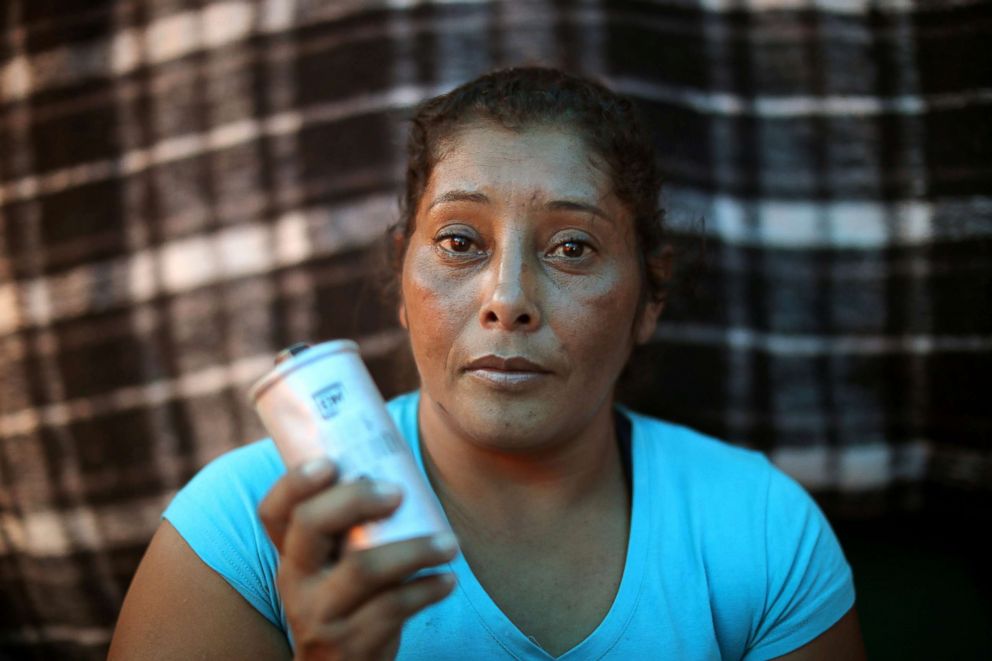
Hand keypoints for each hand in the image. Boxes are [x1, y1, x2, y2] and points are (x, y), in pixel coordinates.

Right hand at [259, 458, 457, 660]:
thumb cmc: (349, 600)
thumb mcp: (333, 567)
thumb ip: (349, 528)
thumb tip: (396, 465)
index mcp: (292, 553)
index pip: (274, 511)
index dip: (295, 482)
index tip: (332, 462)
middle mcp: (296, 581)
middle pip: (312, 525)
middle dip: (356, 499)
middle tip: (398, 492)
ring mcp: (321, 615)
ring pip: (363, 569)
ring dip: (414, 549)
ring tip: (449, 543)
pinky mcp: (352, 644)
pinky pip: (393, 608)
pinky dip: (427, 589)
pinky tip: (447, 580)